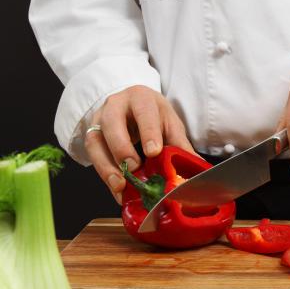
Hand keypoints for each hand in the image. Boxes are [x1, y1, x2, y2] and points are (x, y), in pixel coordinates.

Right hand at [84, 85, 196, 202]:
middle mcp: (116, 105)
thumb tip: (198, 167)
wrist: (132, 107)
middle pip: (112, 122)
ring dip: (107, 166)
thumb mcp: (169, 124)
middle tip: (134, 168)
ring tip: (120, 185)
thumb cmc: (153, 116)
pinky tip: (117, 190)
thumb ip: (180, 144)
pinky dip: (104, 174)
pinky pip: (92, 155)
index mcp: (140, 98)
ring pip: (96, 140)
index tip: (153, 152)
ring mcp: (99, 119)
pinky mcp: (91, 135)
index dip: (148, 132)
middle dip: (122, 147)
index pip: (144, 112)